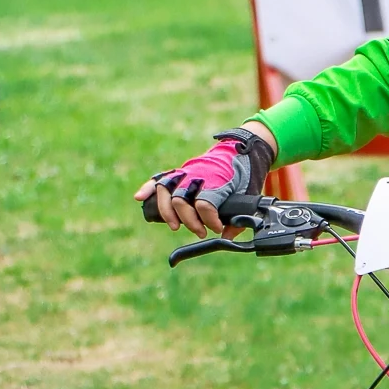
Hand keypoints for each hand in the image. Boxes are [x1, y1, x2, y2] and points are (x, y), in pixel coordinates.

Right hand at [135, 124, 275, 238]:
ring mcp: (186, 172)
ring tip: (176, 227)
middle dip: (189, 221)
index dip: (209, 220)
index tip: (217, 228)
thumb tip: (226, 237)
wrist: (239, 152)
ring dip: (167, 212)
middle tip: (201, 232)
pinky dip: (147, 187)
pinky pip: (159, 178)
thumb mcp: (249, 195)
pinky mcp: (180, 172)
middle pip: (181, 200)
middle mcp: (197, 175)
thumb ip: (239, 219)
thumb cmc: (244, 176)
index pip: (204, 203)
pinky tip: (139, 197)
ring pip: (166, 191)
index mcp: (216, 180)